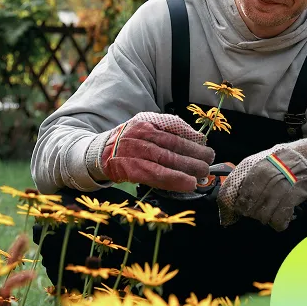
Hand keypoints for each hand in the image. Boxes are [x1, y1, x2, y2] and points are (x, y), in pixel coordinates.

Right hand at [90, 112, 214, 190]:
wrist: (97, 154)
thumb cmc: (128, 142)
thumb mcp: (144, 128)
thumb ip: (167, 131)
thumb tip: (197, 139)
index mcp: (145, 121)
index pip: (172, 125)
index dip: (191, 135)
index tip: (204, 143)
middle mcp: (140, 134)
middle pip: (173, 144)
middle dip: (195, 153)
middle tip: (209, 159)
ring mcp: (134, 152)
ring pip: (167, 159)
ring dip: (189, 167)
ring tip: (203, 173)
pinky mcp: (130, 169)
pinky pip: (156, 175)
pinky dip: (174, 179)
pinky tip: (188, 184)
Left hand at [217, 137, 306, 230]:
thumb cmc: (282, 162)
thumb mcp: (260, 163)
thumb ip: (244, 178)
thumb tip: (229, 199)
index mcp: (251, 166)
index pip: (230, 192)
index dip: (231, 207)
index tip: (234, 213)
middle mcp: (262, 174)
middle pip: (247, 207)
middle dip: (251, 213)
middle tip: (259, 213)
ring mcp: (278, 184)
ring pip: (262, 214)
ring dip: (266, 219)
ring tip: (271, 214)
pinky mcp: (293, 194)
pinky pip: (279, 218)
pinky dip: (279, 223)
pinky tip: (281, 220)